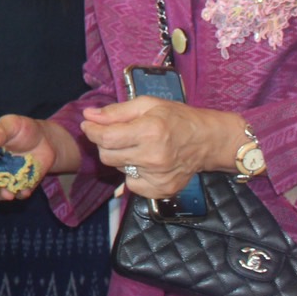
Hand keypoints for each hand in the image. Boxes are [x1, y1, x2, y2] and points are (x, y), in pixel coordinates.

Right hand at [0, 115, 61, 200]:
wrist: (46, 140)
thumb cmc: (24, 129)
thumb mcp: (11, 124)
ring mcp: (7, 177)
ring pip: (0, 190)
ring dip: (2, 194)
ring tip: (8, 195)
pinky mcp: (21, 185)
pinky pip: (18, 193)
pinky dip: (21, 194)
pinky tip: (25, 191)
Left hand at [79, 97, 243, 198]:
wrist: (208, 141)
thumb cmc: (177, 118)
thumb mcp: (147, 105)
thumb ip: (116, 112)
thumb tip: (89, 115)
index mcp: (150, 132)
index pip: (106, 138)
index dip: (92, 131)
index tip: (88, 124)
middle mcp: (153, 157)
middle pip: (107, 156)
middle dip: (105, 143)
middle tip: (116, 134)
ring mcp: (158, 177)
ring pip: (118, 170)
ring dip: (120, 157)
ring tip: (137, 146)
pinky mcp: (162, 190)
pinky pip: (132, 184)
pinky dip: (132, 173)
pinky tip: (145, 162)